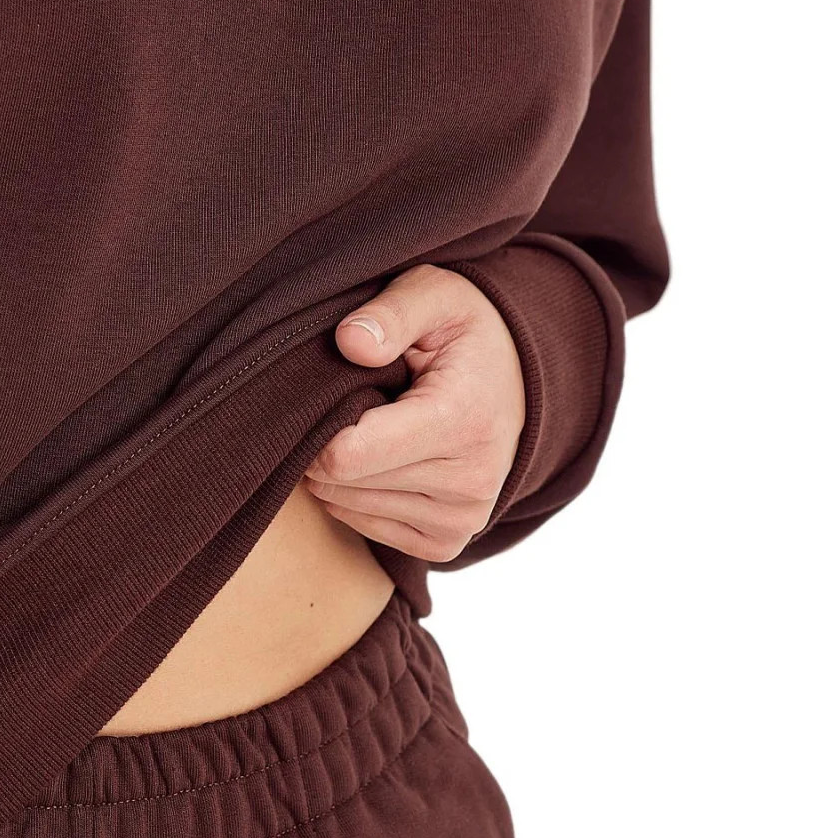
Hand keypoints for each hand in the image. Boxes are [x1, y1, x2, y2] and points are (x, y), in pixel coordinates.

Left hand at [303, 263, 526, 562]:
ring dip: (341, 473)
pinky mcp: (448, 542)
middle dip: (327, 446)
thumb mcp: (436, 295)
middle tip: (352, 409)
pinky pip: (367, 528)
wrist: (519, 382)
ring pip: (349, 507)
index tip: (328, 398)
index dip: (318, 428)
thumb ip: (391, 312)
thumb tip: (348, 341)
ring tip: (372, 431)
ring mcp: (461, 519)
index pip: (348, 455)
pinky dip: (359, 496)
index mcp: (461, 420)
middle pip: (342, 484)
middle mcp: (468, 481)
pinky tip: (382, 462)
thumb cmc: (466, 335)